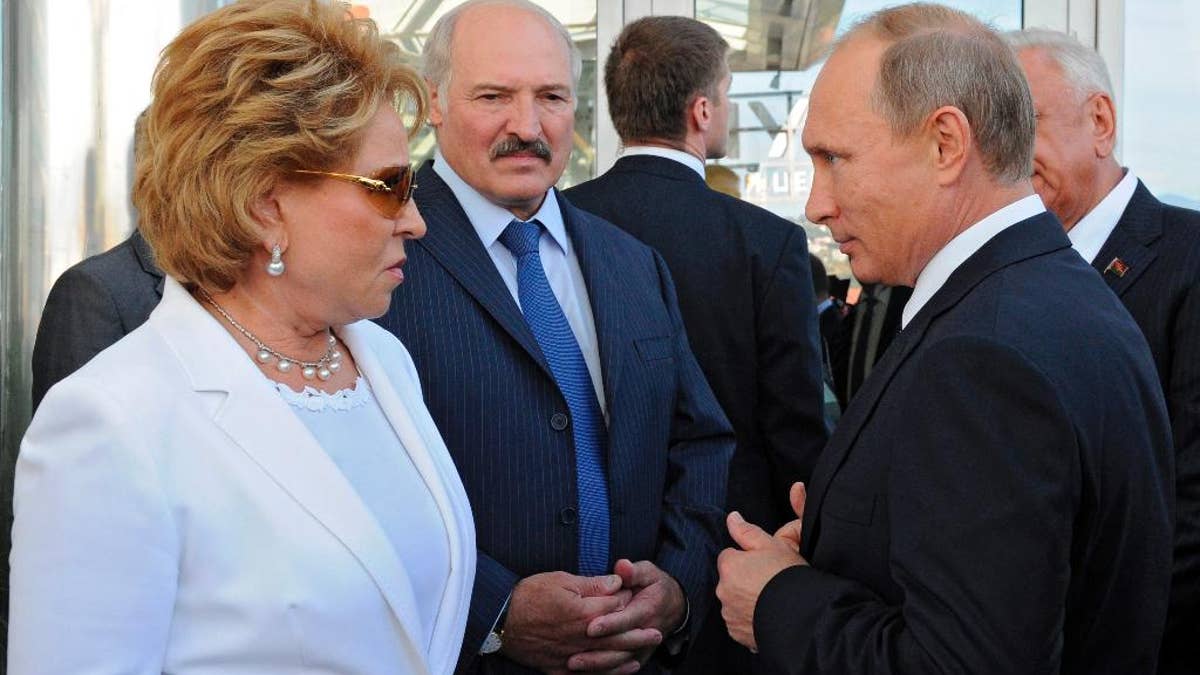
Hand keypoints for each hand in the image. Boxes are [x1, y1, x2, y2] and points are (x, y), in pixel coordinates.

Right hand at [501, 571, 655, 671]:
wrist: (500, 621)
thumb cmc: (529, 595)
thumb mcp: (561, 580)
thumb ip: (592, 584)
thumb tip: (617, 583)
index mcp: (585, 613)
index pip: (615, 607)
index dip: (627, 599)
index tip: (636, 594)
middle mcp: (583, 638)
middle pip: (618, 637)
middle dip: (639, 633)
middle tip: (657, 632)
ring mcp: (572, 656)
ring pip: (608, 658)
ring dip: (629, 654)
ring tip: (645, 650)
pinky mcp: (560, 668)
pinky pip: (590, 674)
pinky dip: (609, 672)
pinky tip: (621, 668)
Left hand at [564, 560, 684, 672]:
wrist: (672, 607)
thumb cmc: (654, 586)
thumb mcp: (648, 573)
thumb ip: (633, 571)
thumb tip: (622, 567)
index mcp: (647, 610)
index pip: (627, 620)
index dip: (609, 624)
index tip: (591, 627)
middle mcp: (645, 633)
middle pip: (620, 647)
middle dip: (597, 653)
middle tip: (573, 656)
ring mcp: (642, 648)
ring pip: (619, 662)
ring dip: (596, 665)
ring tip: (572, 665)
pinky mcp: (637, 657)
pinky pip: (619, 668)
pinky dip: (603, 672)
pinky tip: (582, 673)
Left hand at [716, 482, 807, 651]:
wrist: (801, 615)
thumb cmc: (787, 576)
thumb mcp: (772, 545)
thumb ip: (747, 531)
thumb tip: (732, 517)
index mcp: (729, 566)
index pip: (730, 556)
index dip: (747, 559)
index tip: (763, 564)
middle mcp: (723, 590)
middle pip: (730, 579)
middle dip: (744, 579)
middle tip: (769, 581)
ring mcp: (729, 613)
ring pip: (734, 601)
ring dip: (746, 600)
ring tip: (770, 599)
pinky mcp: (737, 633)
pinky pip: (739, 621)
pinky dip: (749, 619)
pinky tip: (767, 615)